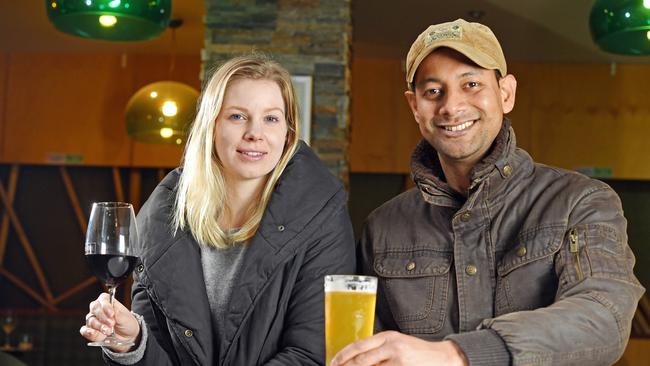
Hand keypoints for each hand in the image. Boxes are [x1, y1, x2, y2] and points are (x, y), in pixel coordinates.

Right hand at [79, 292, 140, 352]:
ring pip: (90, 320)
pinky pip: (84, 330)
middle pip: (94, 308)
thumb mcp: (126, 318)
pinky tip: (93, 333)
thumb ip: (118, 314)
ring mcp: (93, 320)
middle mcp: (99, 310)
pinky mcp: (91, 331)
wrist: (127, 336)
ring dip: (99, 326)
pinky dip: (88, 332)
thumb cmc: (127, 323)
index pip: (103, 299)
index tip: (112, 314)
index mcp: (108, 302)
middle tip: (111, 324)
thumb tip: (112, 310)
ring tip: (108, 331)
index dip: (106, 306)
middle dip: (102, 317)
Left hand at [330, 330, 467, 365]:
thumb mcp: (398, 344)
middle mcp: (392, 346)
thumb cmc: (418, 352)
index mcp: (388, 337)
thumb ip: (379, 348)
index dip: (342, 356)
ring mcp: (398, 360)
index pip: (358, 346)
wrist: (443, 358)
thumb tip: (357, 359)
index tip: (333, 363)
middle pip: (361, 360)